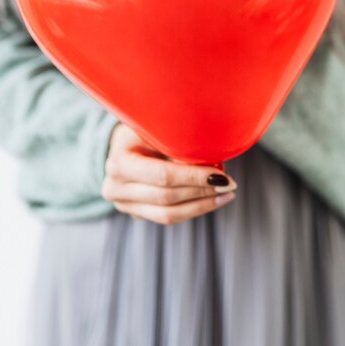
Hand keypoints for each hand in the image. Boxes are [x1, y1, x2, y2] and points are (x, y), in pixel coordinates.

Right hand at [101, 122, 237, 224]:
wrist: (122, 144)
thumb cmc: (143, 130)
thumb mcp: (154, 128)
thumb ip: (175, 141)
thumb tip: (210, 154)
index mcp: (120, 162)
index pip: (162, 176)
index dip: (194, 177)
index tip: (221, 175)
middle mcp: (115, 187)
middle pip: (166, 197)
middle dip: (202, 192)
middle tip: (229, 185)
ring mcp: (123, 204)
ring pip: (168, 214)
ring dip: (201, 206)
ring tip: (225, 196)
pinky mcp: (135, 213)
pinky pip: (167, 217)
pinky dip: (192, 209)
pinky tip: (212, 200)